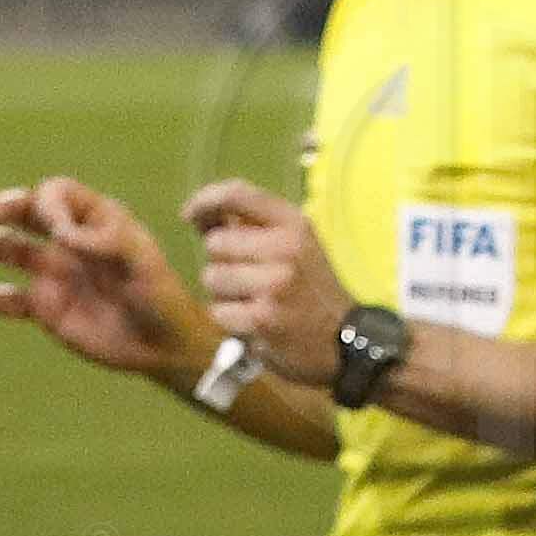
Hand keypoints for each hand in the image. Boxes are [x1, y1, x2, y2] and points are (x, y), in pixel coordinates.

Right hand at [0, 177, 205, 381]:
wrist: (163, 345)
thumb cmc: (161, 297)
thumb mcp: (144, 265)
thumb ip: (107, 243)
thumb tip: (62, 234)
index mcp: (98, 221)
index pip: (60, 194)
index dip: (51, 204)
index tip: (58, 230)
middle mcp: (71, 243)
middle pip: (28, 214)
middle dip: (8, 207)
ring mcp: (55, 274)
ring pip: (9, 251)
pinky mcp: (45, 307)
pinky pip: (7, 299)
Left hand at [181, 183, 352, 387]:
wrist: (345, 340)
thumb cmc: (309, 289)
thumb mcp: (293, 246)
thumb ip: (250, 227)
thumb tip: (198, 214)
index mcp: (295, 224)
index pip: (238, 194)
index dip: (205, 200)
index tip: (190, 215)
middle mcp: (287, 248)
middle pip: (216, 243)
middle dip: (222, 261)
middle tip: (250, 277)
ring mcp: (276, 284)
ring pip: (212, 277)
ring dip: (224, 293)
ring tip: (254, 301)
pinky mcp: (263, 318)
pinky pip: (218, 310)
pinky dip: (230, 320)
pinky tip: (255, 322)